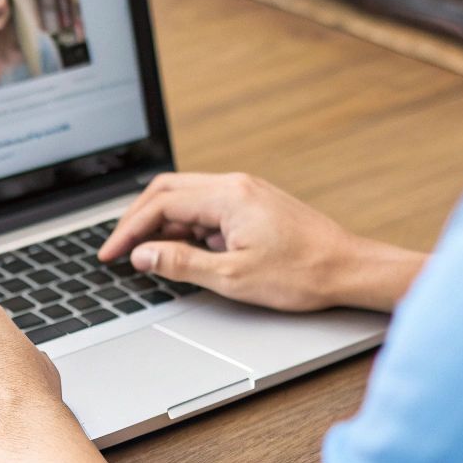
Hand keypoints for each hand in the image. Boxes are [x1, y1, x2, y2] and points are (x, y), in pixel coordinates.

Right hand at [97, 172, 423, 312]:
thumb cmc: (303, 273)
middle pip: (167, 191)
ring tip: (145, 254)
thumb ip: (180, 263)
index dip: (128, 230)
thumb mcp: (232, 277)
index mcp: (228, 196)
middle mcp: (235, 185)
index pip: (160, 204)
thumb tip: (143, 255)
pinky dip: (185, 225)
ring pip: (186, 197)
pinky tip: (181, 249)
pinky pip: (207, 206)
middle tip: (118, 249)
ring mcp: (246, 192)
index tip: (111, 253)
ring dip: (161, 222)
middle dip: (137, 220)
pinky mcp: (254, 204)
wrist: (350, 269)